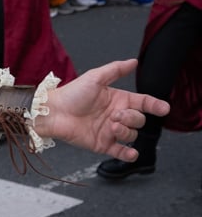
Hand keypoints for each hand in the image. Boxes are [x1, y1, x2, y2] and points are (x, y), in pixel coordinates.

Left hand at [40, 59, 169, 160]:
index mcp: (117, 100)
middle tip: (115, 115)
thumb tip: (133, 62)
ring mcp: (110, 131)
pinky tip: (130, 152)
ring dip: (125, 131)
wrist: (53, 113)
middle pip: (139, 120)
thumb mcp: (95, 78)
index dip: (155, 105)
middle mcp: (116, 116)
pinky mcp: (102, 144)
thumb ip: (115, 70)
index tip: (163, 108)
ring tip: (111, 126)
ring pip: (131, 135)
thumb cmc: (70, 94)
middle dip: (131, 118)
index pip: (143, 103)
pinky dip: (129, 154)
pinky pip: (121, 152)